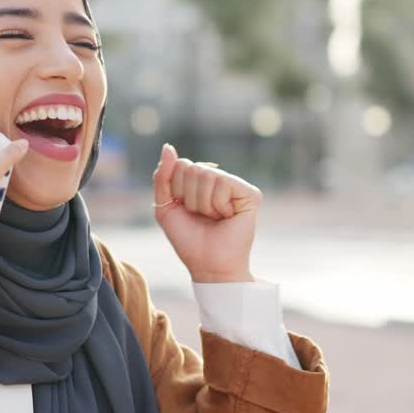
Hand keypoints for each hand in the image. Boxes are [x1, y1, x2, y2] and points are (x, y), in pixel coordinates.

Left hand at [151, 143, 261, 282]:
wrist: (208, 265)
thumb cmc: (188, 239)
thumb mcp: (165, 206)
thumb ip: (162, 176)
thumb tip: (168, 147)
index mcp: (199, 181)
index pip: (180, 165)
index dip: (176, 190)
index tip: (185, 210)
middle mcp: (219, 180)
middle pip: (192, 167)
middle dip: (189, 197)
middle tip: (201, 216)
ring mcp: (236, 186)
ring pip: (207, 174)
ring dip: (203, 203)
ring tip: (214, 217)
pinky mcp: (250, 194)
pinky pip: (224, 182)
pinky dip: (218, 204)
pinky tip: (226, 216)